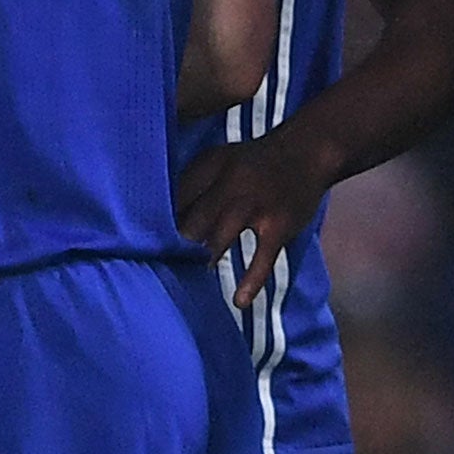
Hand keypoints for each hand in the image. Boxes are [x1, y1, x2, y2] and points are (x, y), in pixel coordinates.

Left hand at [175, 132, 330, 307]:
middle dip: (177, 243)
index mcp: (211, 165)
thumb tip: (159, 211)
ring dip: (203, 260)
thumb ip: (192, 180)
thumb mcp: (219, 158)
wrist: (307, 153)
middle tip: (162, 263)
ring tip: (190, 276)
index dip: (159, 219)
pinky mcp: (279, 227)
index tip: (145, 238)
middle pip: (194, 221)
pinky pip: (262, 259)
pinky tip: (239, 301)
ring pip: (220, 240)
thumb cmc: (253, 161)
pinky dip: (251, 282)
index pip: (177, 196)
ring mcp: (256, 207)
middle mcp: (231, 184)